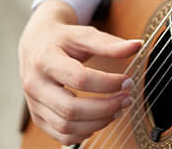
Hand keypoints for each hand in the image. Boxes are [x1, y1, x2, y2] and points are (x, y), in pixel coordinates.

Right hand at [17, 0, 142, 143]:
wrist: (35, 44)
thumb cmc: (60, 40)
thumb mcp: (83, 35)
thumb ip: (108, 43)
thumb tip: (137, 45)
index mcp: (45, 61)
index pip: (79, 79)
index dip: (108, 83)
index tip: (126, 81)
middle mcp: (35, 84)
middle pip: (71, 109)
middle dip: (105, 108)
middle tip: (126, 99)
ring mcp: (34, 103)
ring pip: (66, 126)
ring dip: (97, 123)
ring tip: (116, 110)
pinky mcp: (38, 117)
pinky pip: (61, 135)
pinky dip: (83, 134)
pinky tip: (97, 120)